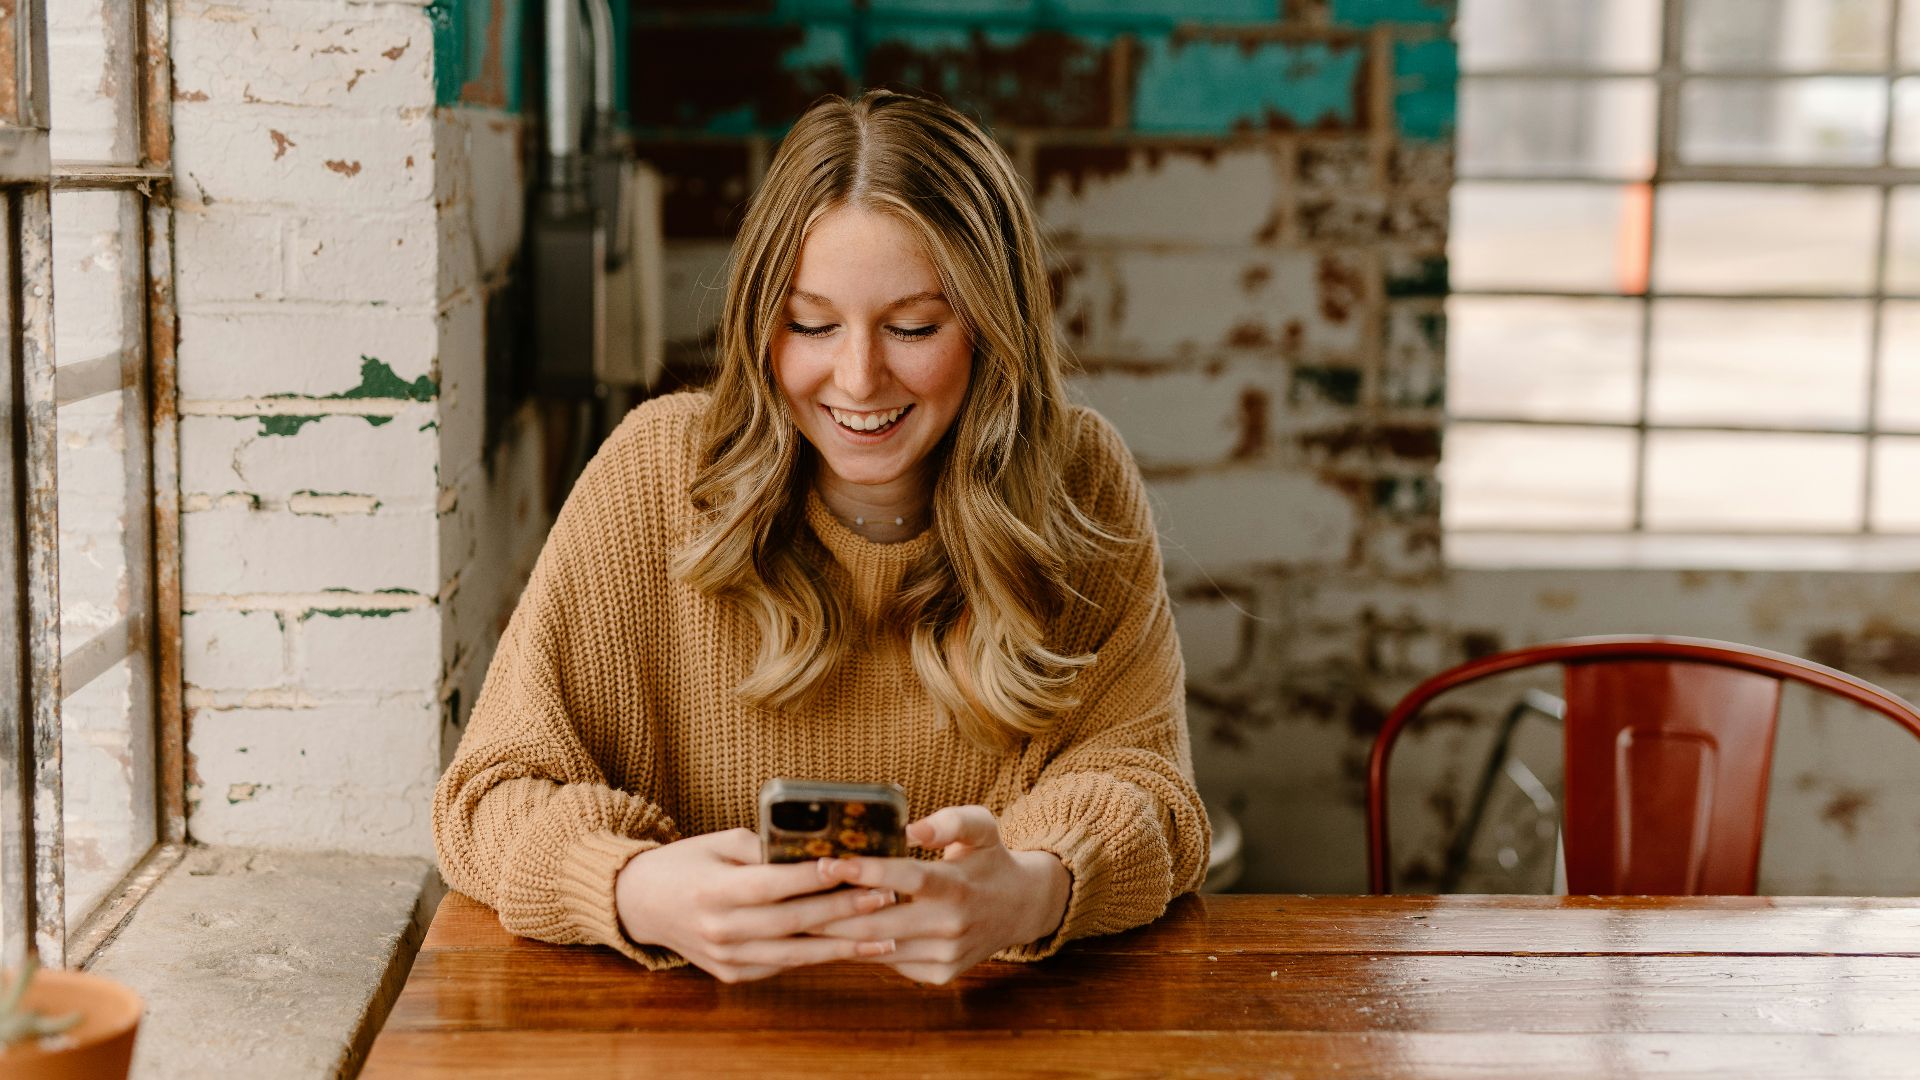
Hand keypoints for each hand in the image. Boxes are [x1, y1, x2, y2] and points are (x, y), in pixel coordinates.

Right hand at [614, 828, 899, 982]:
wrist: (642, 904)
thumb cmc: (687, 863)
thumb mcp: (719, 842)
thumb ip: (764, 847)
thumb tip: (818, 846)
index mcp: (713, 891)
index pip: (772, 884)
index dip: (812, 877)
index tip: (850, 865)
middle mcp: (720, 929)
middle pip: (792, 922)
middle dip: (843, 910)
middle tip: (885, 896)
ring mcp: (726, 958)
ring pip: (795, 955)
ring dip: (844, 946)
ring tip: (885, 935)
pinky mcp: (733, 974)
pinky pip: (782, 966)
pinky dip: (818, 956)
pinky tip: (852, 948)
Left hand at [810, 805, 1070, 984]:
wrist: (1019, 908)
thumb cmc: (989, 859)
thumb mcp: (981, 827)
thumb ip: (950, 821)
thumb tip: (911, 828)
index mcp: (958, 886)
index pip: (907, 879)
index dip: (867, 871)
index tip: (829, 862)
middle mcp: (951, 926)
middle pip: (880, 922)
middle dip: (833, 910)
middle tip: (794, 895)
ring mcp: (944, 956)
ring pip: (878, 948)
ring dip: (837, 934)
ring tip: (800, 916)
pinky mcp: (938, 974)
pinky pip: (889, 962)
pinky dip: (860, 948)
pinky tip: (833, 934)